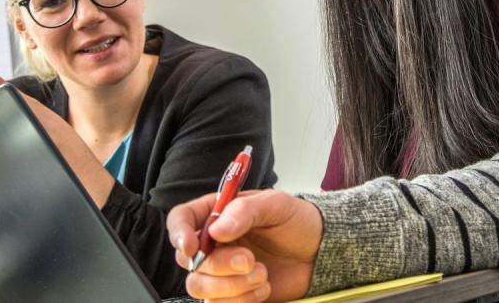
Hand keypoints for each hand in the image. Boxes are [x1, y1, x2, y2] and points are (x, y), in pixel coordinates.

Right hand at [167, 189, 321, 302]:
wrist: (319, 252)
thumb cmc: (298, 222)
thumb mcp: (276, 205)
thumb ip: (245, 212)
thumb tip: (216, 229)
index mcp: (218, 214)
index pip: (181, 219)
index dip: (179, 233)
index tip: (192, 246)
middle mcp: (215, 243)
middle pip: (189, 260)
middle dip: (220, 265)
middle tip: (250, 260)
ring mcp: (222, 271)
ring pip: (200, 287)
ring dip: (232, 285)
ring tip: (262, 273)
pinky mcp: (233, 294)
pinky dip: (242, 300)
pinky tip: (263, 288)